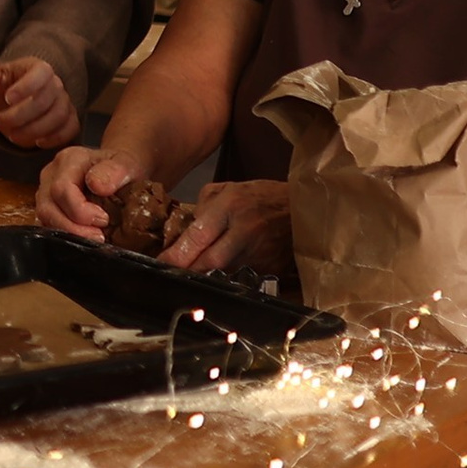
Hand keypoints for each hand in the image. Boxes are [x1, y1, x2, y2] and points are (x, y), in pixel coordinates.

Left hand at [0, 52, 81, 149]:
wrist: (2, 104)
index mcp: (35, 67)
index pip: (42, 73)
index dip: (26, 87)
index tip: (6, 99)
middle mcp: (54, 83)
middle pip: (46, 100)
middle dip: (19, 116)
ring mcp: (63, 101)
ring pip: (59, 116)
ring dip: (34, 130)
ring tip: (11, 135)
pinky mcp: (68, 119)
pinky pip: (71, 128)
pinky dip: (56, 138)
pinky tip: (37, 142)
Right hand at [38, 147, 136, 237]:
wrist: (118, 171)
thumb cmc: (121, 168)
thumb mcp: (126, 164)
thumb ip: (114, 171)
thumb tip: (96, 186)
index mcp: (68, 160)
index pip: (61, 189)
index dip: (80, 210)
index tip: (104, 219)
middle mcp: (51, 174)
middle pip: (47, 207)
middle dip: (73, 228)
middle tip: (99, 236)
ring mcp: (46, 190)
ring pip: (44, 218)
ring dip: (69, 233)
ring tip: (94, 236)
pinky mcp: (48, 206)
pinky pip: (48, 223)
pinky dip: (66, 234)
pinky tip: (85, 236)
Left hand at [163, 179, 290, 275]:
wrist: (305, 208)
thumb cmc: (263, 197)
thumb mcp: (228, 189)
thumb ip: (203, 206)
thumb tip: (187, 228)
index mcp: (231, 207)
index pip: (197, 236)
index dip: (177, 254)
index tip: (161, 263)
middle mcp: (245, 233)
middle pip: (210, 262)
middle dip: (188, 271)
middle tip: (173, 275)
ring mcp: (261, 254)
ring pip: (225, 274)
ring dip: (207, 277)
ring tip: (194, 274)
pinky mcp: (272, 269)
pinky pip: (243, 278)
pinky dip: (229, 278)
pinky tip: (221, 276)